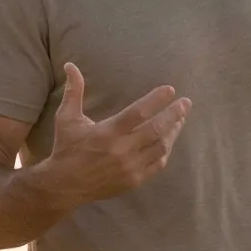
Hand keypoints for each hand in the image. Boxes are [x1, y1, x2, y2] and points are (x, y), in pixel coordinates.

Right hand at [39, 63, 190, 206]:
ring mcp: (130, 167)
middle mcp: (122, 150)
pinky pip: (158, 164)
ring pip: (161, 147)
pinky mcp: (134, 180)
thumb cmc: (66, 148)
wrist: (64, 186)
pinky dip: (165, 151)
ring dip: (173, 132)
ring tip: (180, 119)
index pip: (139, 112)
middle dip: (175, 114)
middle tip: (186, 103)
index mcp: (108, 132)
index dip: (156, 99)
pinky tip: (168, 140)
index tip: (171, 90)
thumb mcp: (67, 118)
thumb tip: (70, 65)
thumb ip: (74, 91)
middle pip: (157, 129)